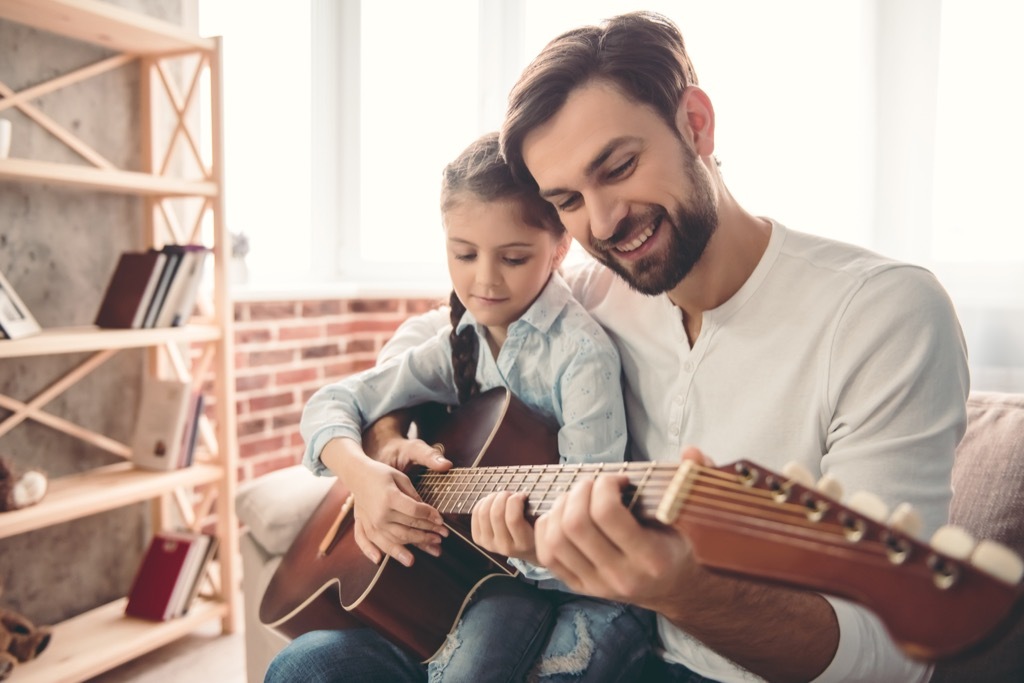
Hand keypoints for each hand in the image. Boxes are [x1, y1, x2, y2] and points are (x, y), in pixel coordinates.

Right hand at [321, 437, 450, 566]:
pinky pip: (368, 543)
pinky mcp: (364, 527)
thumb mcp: (400, 478)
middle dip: (429, 533)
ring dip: (416, 545)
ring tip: (433, 548)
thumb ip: (413, 495)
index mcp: (390, 498)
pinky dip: (376, 551)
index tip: (441, 520)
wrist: (357, 475)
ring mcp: (371, 522)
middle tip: (443, 536)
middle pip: (408, 527)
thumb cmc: (381, 474)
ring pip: (396, 539)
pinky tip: (386, 560)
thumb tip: (427, 511)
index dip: (430, 516)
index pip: (415, 511)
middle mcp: (380, 513)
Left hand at [471, 491, 538, 564]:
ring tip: (502, 496)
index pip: (513, 519)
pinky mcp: (479, 540)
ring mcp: (490, 544)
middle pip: (496, 514)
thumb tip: (526, 493)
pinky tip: (493, 501)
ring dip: (492, 498)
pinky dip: (483, 502)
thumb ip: (539, 512)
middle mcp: (505, 547)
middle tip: (511, 493)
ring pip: (483, 513)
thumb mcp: (543, 526)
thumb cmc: (537, 532)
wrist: (527, 550)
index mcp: (524, 544)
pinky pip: (475, 515)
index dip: (516, 500)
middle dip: (503, 496)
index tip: (522, 495)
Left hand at [533, 448, 709, 608]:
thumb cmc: (682, 542)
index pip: (607, 514)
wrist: (676, 589)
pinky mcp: (580, 586)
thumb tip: (692, 453)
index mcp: (652, 559)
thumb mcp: (696, 513)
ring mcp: (597, 585)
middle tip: (595, 483)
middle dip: (580, 491)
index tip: (618, 479)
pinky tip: (565, 513)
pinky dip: (548, 527)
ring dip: (562, 507)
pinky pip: (548, 554)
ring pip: (556, 540)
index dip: (605, 485)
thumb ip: (696, 479)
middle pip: (576, 525)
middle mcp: (621, 576)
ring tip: (579, 496)